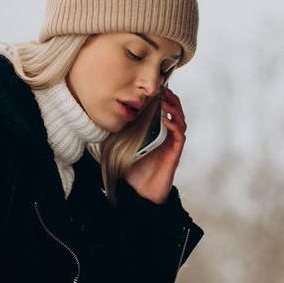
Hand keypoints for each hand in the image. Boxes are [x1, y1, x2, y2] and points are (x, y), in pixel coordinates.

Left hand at [123, 88, 186, 204]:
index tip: (156, 89)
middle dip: (172, 100)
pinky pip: (179, 135)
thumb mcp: (121, 148)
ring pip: (180, 121)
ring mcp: (171, 145)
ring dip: (175, 110)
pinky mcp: (175, 153)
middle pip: (175, 113)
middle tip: (165, 90)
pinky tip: (166, 120)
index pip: (163, 112)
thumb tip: (103, 121)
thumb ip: (117, 135)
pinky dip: (174, 125)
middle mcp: (166, 137)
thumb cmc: (133, 172)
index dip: (163, 100)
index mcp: (155, 134)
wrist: (140, 193)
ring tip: (166, 101)